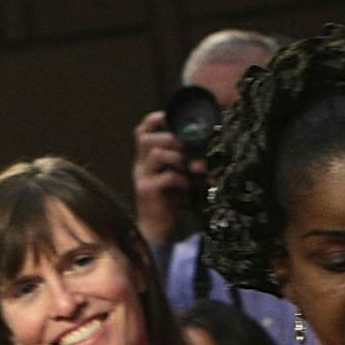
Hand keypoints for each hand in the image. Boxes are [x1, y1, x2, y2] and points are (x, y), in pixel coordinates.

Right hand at [132, 110, 192, 249]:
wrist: (156, 230)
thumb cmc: (168, 202)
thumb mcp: (176, 177)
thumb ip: (184, 164)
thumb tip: (204, 157)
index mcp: (145, 159)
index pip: (141, 132)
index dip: (153, 120)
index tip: (167, 115)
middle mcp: (140, 165)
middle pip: (146, 139)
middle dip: (170, 139)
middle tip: (186, 148)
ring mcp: (141, 177)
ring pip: (155, 154)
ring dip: (176, 157)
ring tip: (188, 168)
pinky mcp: (147, 191)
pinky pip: (165, 176)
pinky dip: (180, 178)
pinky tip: (186, 186)